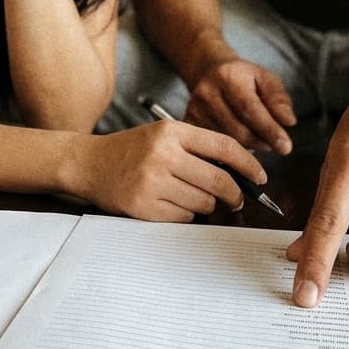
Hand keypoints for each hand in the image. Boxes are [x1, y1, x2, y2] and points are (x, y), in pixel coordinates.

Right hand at [67, 120, 268, 221]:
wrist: (88, 163)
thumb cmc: (131, 150)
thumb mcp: (162, 136)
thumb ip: (198, 148)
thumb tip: (241, 172)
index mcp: (171, 132)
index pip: (224, 148)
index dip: (249, 165)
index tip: (260, 177)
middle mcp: (163, 155)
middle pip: (219, 181)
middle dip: (235, 195)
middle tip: (237, 200)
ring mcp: (152, 182)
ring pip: (204, 202)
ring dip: (207, 205)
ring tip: (193, 197)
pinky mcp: (144, 206)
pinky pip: (184, 217)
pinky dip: (186, 214)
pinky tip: (171, 203)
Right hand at [185, 57, 295, 153]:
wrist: (208, 72)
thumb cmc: (243, 78)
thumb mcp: (265, 79)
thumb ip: (279, 99)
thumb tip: (289, 122)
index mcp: (228, 77)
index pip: (250, 109)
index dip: (269, 130)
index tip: (285, 147)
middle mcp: (206, 94)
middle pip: (237, 130)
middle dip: (260, 142)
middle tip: (273, 145)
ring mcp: (194, 110)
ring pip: (224, 143)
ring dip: (246, 149)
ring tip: (257, 142)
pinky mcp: (187, 124)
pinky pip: (210, 148)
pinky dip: (228, 154)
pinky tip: (237, 150)